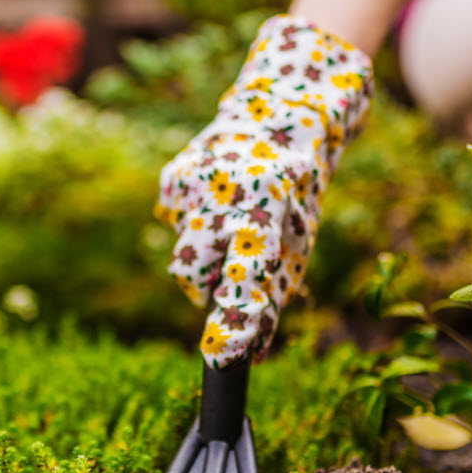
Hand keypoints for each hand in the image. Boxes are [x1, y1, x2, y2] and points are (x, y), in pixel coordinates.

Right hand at [155, 15, 372, 367]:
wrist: (280, 115)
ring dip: (203, 256)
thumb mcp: (299, 243)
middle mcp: (225, 191)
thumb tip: (251, 356)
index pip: (248, 272)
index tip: (224, 357)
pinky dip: (192, 225)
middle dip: (207, 286)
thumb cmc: (295, 194)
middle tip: (234, 266)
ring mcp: (191, 182)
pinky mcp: (172, 177)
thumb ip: (273, 297)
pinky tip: (216, 201)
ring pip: (182, 254)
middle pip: (192, 274)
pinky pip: (173, 226)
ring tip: (231, 224)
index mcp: (269, 207)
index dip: (236, 316)